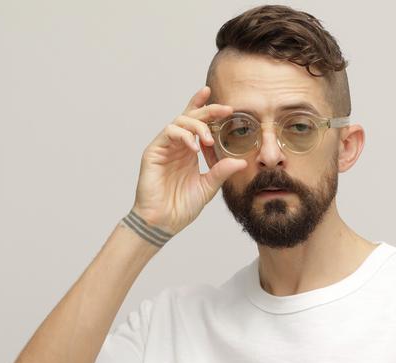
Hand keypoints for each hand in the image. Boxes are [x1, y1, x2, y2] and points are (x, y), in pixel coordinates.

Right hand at [130, 84, 247, 234]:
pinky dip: (183, 136)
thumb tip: (242, 162)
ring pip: (180, 121)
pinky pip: (168, 133)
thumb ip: (221, 172)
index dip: (209, 110)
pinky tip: (194, 147)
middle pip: (191, 117)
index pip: (198, 124)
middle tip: (226, 109)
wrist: (163, 222)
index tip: (227, 106)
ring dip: (197, 126)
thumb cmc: (181, 207)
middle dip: (209, 110)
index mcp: (189, 152)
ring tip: (209, 139)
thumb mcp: (207, 188)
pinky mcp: (154, 152)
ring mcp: (165, 147)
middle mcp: (177, 146)